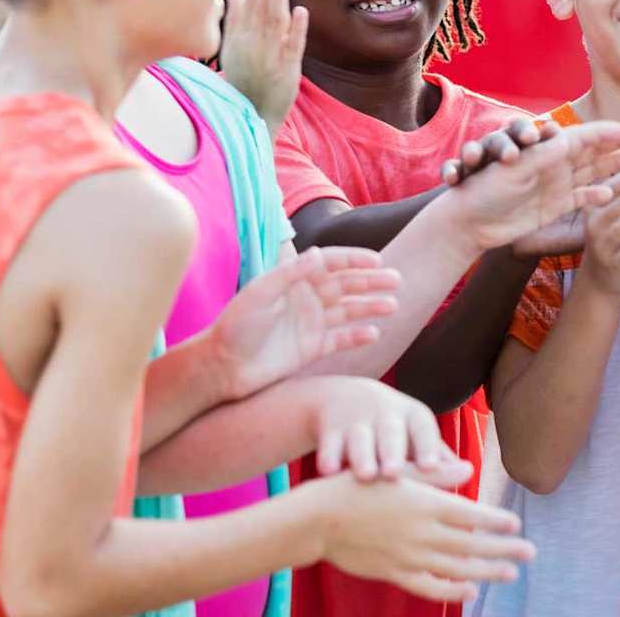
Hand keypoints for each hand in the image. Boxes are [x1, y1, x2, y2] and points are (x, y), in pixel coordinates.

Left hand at [208, 247, 399, 400]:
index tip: (378, 262)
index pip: (331, 263)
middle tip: (397, 281)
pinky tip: (374, 333)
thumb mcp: (260, 293)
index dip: (355, 260)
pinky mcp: (312, 348)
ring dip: (370, 307)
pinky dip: (357, 335)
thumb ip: (289, 273)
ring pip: (348, 311)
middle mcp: (306, 298)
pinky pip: (340, 339)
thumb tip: (319, 254)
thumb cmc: (235, 325)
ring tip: (392, 306)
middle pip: (346, 285)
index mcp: (294, 279)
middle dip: (371, 282)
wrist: (223, 366)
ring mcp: (311, 324)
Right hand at [221, 0, 308, 130]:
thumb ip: (235, 19)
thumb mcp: (232, 48)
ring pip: (273, 22)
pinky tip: (300, 11)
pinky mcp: (287, 70)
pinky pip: (291, 46)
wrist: (253, 116)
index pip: (250, 2)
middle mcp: (251, 44)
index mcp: (238, 37)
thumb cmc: (243, 79)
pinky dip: (296, 29)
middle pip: (261, 7)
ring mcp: (269, 56)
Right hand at [311, 377, 468, 486]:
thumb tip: (467, 475)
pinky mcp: (331, 426)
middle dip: (392, 451)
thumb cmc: (394, 428)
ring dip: (362, 456)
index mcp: (414, 416)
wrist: (346, 398)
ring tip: (365, 476)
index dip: (427, 447)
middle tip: (394, 473)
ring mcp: (357, 418)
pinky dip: (329, 455)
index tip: (431, 467)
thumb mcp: (415, 434)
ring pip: (360, 437)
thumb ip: (437, 456)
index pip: (423, 430)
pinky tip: (328, 472)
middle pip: (391, 432)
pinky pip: (330, 442)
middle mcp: (387, 414)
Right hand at [315, 475, 533, 603]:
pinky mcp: (395, 573)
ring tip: (510, 573)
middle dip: (504, 550)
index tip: (516, 525)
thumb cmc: (358, 487)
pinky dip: (452, 590)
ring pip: (456, 568)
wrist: (318, 519)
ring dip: (486, 571)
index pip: (471, 516)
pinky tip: (471, 590)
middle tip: (530, 552)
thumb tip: (468, 471)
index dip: (496, 522)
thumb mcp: (399, 474)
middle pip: (471, 545)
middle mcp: (421, 533)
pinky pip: (430, 586)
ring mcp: (409, 557)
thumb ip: (435, 475)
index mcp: (425, 505)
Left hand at [444, 121, 619, 251]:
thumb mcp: (516, 169)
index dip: (616, 133)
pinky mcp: (554, 205)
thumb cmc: (485, 189)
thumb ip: (544, 155)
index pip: (589, 135)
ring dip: (619, 169)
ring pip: (595, 172)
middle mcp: (556, 162)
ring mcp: (557, 184)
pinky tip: (614, 195)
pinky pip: (582, 197)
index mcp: (548, 148)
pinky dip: (598, 195)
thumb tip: (571, 139)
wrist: (468, 222)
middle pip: (598, 151)